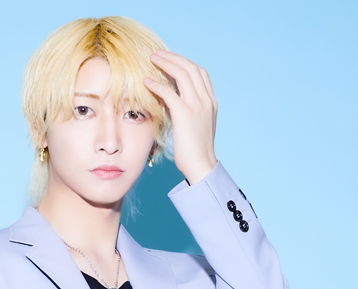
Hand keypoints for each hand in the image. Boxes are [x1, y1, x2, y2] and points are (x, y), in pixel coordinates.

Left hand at [145, 51, 217, 185]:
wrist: (201, 166)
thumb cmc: (195, 150)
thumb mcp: (196, 124)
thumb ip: (188, 108)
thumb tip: (171, 99)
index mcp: (210, 102)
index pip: (200, 72)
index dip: (184, 62)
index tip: (171, 59)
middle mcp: (206, 100)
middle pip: (190, 68)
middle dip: (173, 57)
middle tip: (157, 54)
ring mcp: (196, 106)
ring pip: (181, 74)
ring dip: (165, 64)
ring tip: (152, 60)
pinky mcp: (184, 114)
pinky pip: (169, 93)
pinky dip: (157, 85)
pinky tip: (147, 83)